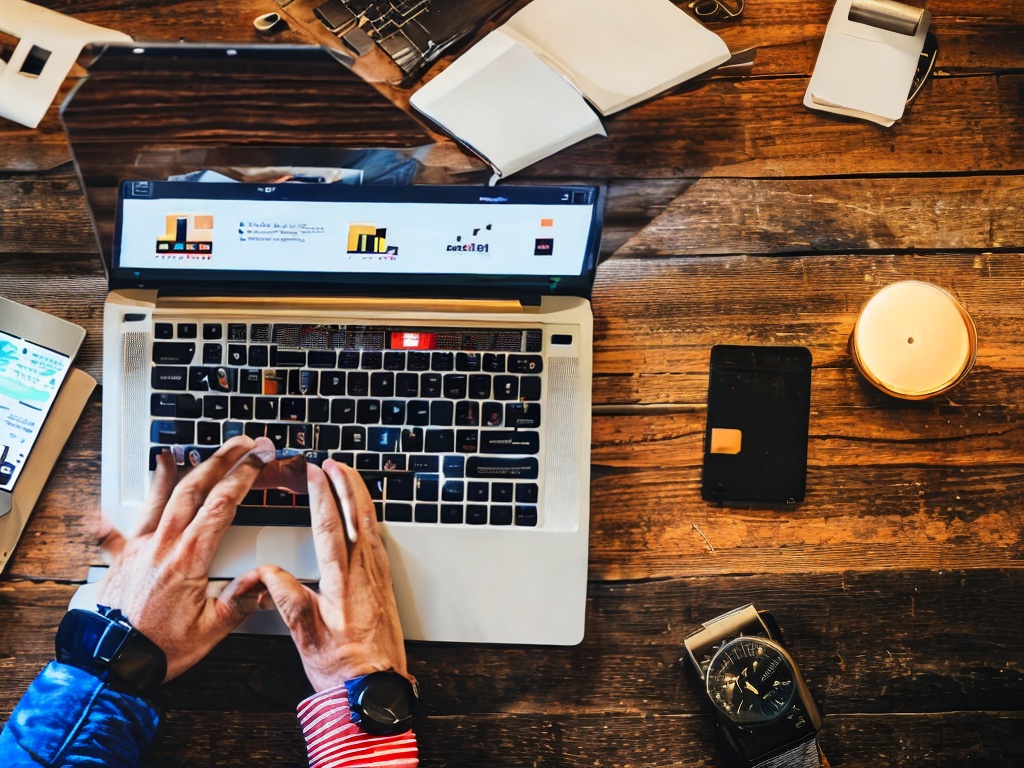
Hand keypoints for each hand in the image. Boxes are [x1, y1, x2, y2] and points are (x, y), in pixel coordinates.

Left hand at [96, 435, 277, 681]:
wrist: (112, 664)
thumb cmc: (160, 649)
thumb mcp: (213, 629)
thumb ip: (242, 599)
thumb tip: (268, 578)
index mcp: (189, 557)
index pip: (223, 503)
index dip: (244, 474)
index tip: (260, 456)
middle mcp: (162, 544)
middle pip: (194, 488)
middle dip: (220, 460)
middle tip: (240, 443)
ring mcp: (138, 548)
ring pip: (158, 499)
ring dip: (171, 473)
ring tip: (178, 452)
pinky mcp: (120, 560)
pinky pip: (113, 533)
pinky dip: (107, 521)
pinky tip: (99, 511)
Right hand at [257, 459, 407, 690]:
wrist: (373, 688)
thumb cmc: (341, 667)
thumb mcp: (303, 634)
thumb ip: (285, 597)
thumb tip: (267, 571)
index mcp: (342, 580)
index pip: (331, 524)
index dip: (322, 494)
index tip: (315, 472)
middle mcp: (365, 572)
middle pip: (359, 514)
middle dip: (347, 483)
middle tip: (336, 462)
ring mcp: (378, 576)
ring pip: (372, 523)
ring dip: (360, 496)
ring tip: (350, 477)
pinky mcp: (385, 584)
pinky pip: (378, 539)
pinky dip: (370, 517)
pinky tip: (366, 515)